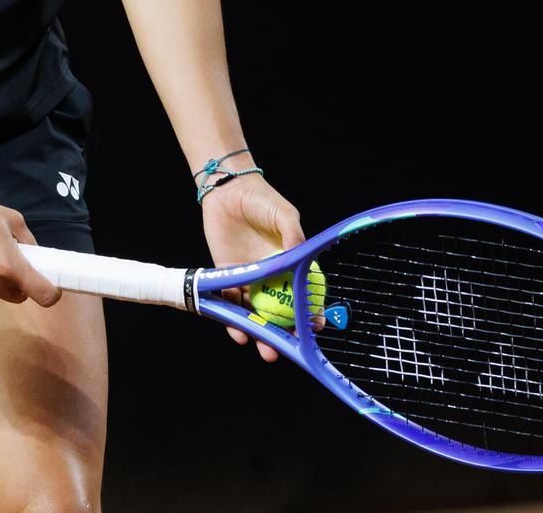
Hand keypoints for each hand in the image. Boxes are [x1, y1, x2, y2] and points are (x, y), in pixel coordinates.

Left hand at [200, 174, 303, 361]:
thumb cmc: (262, 199)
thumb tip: (301, 259)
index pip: (303, 292)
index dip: (310, 311)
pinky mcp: (226, 274)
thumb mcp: (284, 215)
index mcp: (289, 262)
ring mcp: (248, 277)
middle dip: (285, 332)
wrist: (228, 189)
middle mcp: (270, 274)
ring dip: (261, 333)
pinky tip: (239, 332)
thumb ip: (293, 236)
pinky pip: (230, 301)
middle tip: (290, 350)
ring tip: (267, 352)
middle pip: (279, 309)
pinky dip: (233, 319)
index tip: (316, 328)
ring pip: (255, 312)